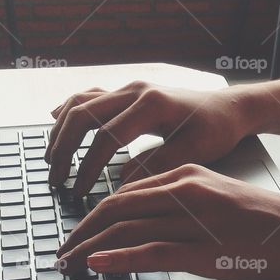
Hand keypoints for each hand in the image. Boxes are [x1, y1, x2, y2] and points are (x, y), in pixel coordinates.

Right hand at [45, 81, 254, 193]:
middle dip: (64, 149)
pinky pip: (89, 96)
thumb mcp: (195, 151)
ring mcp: (128, 88)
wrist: (228, 108)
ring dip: (61, 131)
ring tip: (51, 160)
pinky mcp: (127, 93)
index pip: (106, 136)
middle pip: (83, 116)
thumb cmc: (216, 131)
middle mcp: (135, 90)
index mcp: (151, 105)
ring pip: (80, 103)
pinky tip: (54, 122)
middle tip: (56, 180)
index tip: (79, 191)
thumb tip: (123, 182)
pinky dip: (69, 110)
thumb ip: (159, 164)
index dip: (89, 166)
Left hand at [56, 164, 279, 279]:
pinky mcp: (202, 248)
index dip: (93, 215)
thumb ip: (182, 208)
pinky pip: (149, 250)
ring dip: (90, 247)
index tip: (77, 234)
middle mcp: (184, 190)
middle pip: (116, 207)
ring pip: (125, 228)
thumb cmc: (267, 223)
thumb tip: (148, 228)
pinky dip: (117, 258)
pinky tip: (96, 264)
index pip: (125, 193)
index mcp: (187, 175)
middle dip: (82, 231)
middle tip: (62, 251)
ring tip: (68, 263)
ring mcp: (192, 218)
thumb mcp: (218, 201)